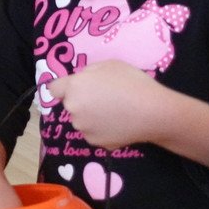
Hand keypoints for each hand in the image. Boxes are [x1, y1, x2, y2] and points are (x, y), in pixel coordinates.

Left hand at [50, 59, 172, 149]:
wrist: (154, 112)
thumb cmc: (132, 83)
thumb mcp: (109, 65)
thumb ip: (89, 72)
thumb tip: (83, 80)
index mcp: (74, 88)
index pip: (54, 89)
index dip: (63, 87)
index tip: (76, 88)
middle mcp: (73, 109)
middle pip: (70, 104)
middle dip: (82, 101)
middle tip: (105, 98)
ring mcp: (83, 128)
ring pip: (82, 120)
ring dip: (91, 116)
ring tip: (115, 112)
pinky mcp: (95, 142)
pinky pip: (94, 133)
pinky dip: (102, 130)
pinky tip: (119, 124)